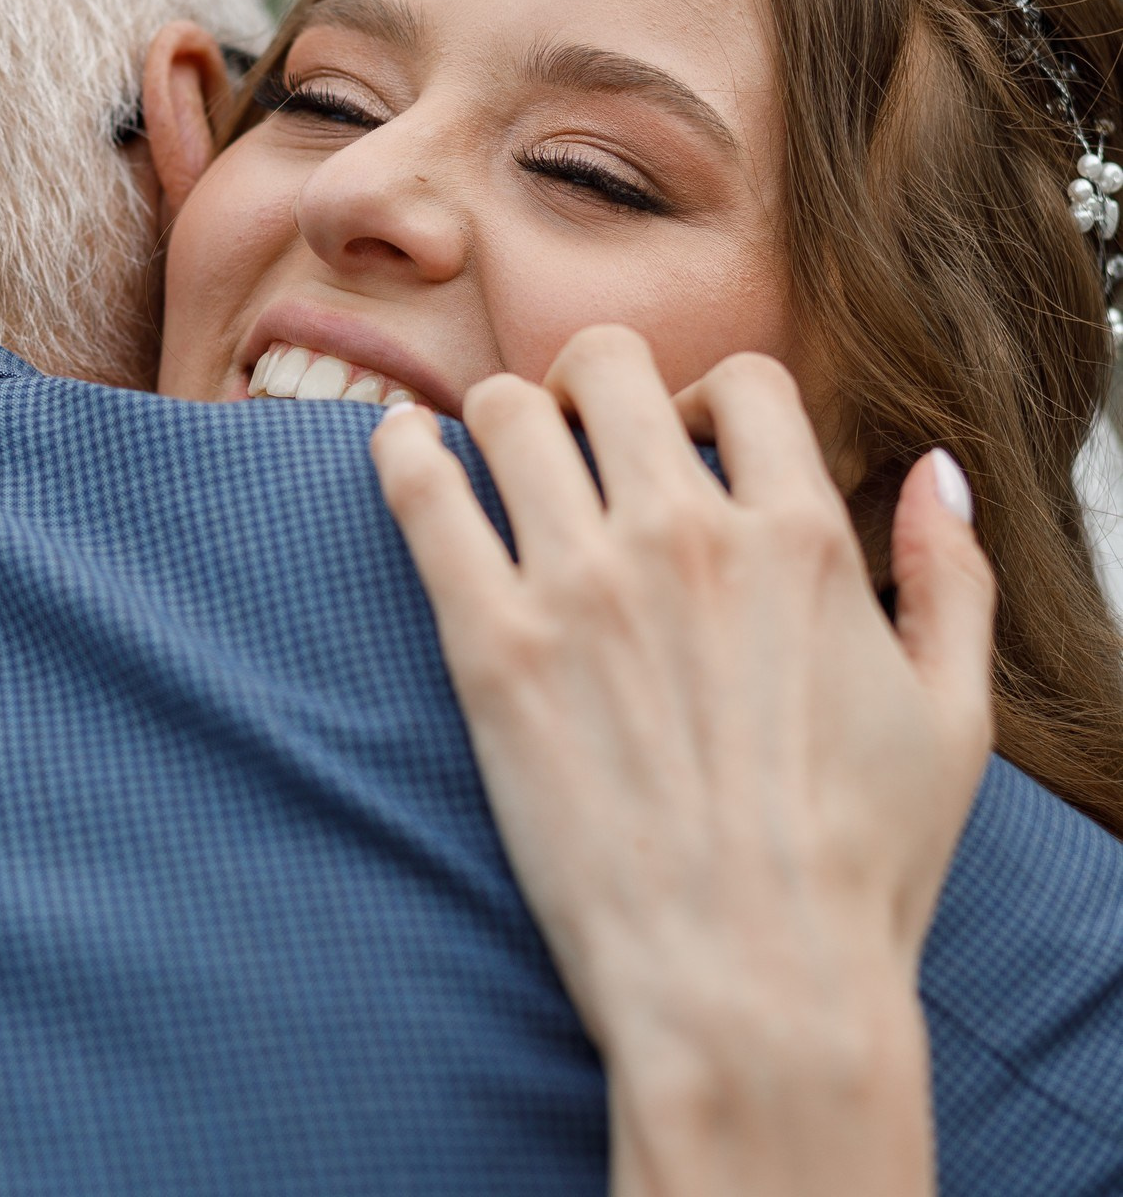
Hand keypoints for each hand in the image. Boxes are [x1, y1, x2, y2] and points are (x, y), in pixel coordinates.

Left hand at [369, 325, 994, 1196]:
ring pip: (507, 412)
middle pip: (609, 369)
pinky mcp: (492, 647)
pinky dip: (400, 452)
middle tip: (576, 433)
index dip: (710, 398)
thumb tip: (932, 473)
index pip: (742, 381)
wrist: (751, 981)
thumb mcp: (953, 717)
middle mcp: (685, 536)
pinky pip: (423, 496)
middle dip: (593, 384)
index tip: (686, 443)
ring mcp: (580, 586)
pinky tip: (396, 447)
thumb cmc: (855, 867)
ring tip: (496, 455)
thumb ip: (949, 576)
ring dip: (501, 416)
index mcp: (799, 538)